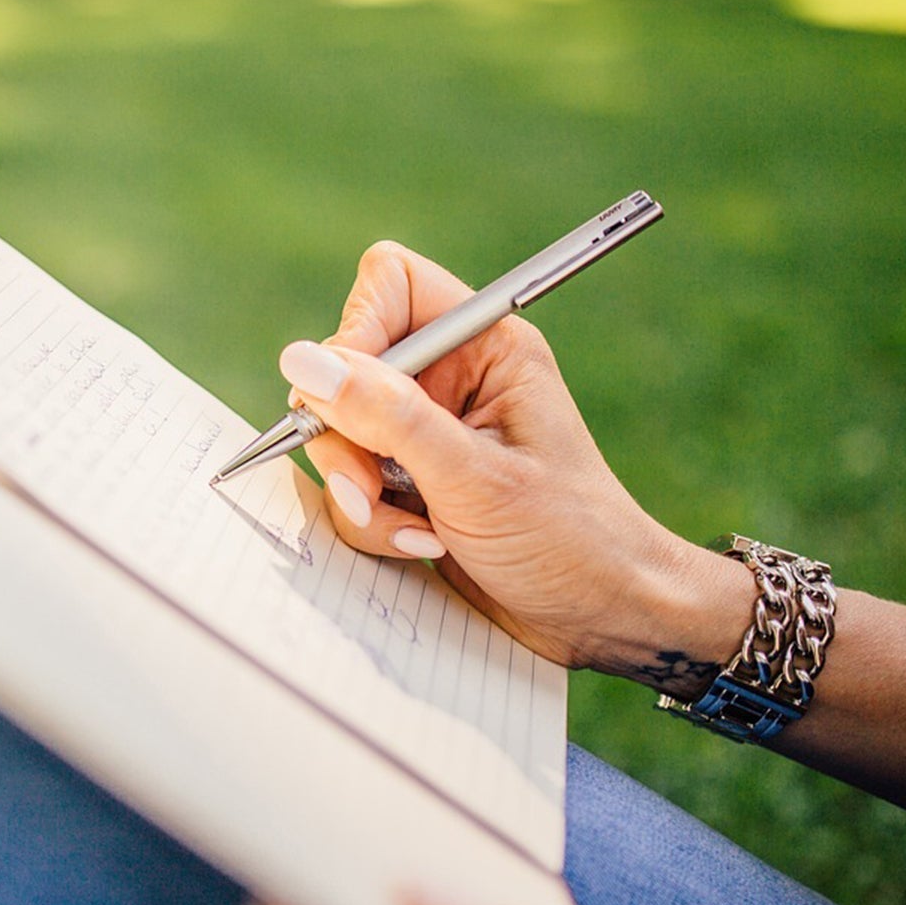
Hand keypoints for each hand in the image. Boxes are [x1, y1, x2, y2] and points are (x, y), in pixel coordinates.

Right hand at [279, 241, 748, 683]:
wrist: (603, 618)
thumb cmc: (570, 540)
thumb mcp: (473, 477)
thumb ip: (386, 416)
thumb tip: (302, 361)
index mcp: (485, 347)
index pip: (390, 285)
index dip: (356, 332)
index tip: (348, 397)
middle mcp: (452, 381)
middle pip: (346, 369)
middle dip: (348, 438)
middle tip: (372, 488)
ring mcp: (427, 434)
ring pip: (339, 436)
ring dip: (361, 493)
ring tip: (417, 532)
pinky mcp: (411, 484)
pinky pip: (352, 487)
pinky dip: (373, 524)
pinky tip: (424, 545)